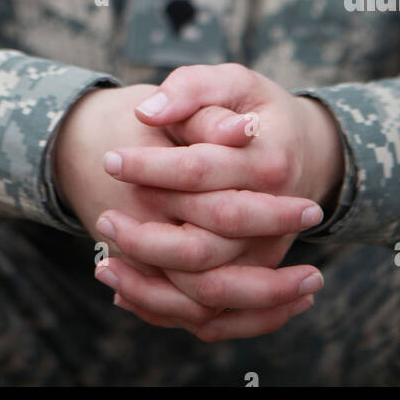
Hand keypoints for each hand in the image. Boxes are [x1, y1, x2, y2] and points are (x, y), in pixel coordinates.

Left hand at [88, 64, 342, 339]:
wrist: (298, 150)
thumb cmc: (255, 109)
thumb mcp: (233, 81)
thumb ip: (192, 89)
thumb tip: (149, 112)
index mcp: (269, 163)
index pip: (202, 171)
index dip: (151, 167)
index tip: (111, 159)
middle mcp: (276, 222)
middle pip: (204, 245)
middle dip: (145, 238)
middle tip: (103, 219)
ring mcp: (266, 258)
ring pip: (207, 293)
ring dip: (150, 287)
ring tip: (102, 266)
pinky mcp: (255, 280)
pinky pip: (214, 318)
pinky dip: (167, 310)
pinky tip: (123, 292)